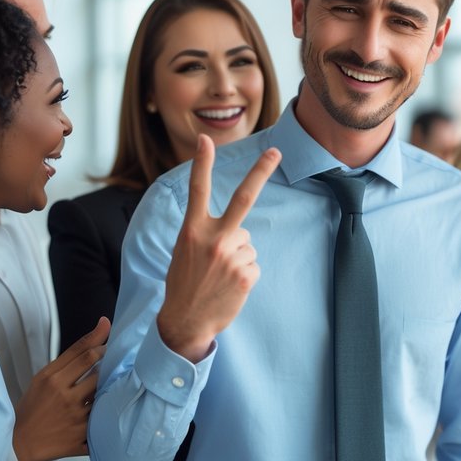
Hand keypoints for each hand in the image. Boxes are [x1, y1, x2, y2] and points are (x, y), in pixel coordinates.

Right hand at [12, 316, 108, 460]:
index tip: (110, 342)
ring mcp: (75, 418)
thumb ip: (71, 356)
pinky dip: (108, 414)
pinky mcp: (81, 437)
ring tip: (113, 387)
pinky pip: (103, 421)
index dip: (103, 345)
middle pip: (100, 373)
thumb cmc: (33, 406)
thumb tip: (100, 328)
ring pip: (105, 396)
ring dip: (112, 389)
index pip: (86, 355)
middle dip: (111, 366)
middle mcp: (65, 397)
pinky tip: (110, 411)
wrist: (18, 442)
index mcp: (53, 380)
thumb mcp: (43, 377)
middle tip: (116, 364)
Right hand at [157, 135, 279, 361]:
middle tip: (276, 152)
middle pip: (242, 198)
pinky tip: (228, 285)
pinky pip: (253, 263)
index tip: (206, 140)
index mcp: (191, 230)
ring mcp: (231, 256)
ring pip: (247, 243)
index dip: (201, 163)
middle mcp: (212, 239)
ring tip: (219, 274)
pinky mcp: (246, 274)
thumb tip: (239, 230)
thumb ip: (206, 233)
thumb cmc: (184, 282)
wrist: (184, 320)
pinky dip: (244, 273)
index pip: (197, 190)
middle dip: (260, 172)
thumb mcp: (184, 251)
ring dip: (238, 256)